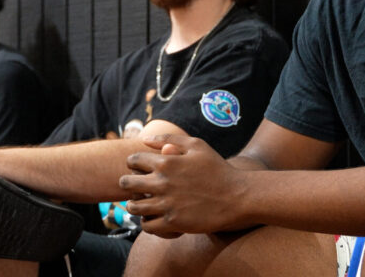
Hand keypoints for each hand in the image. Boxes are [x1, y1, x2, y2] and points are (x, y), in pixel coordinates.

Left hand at [121, 135, 242, 237]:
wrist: (237, 196)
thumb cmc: (217, 169)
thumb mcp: (197, 146)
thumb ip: (170, 138)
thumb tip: (145, 139)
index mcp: (166, 162)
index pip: (133, 161)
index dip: (133, 164)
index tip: (139, 169)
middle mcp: (162, 183)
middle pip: (127, 184)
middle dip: (128, 184)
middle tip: (136, 188)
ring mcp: (166, 204)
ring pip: (133, 207)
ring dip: (135, 205)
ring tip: (143, 204)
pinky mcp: (172, 222)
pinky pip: (147, 226)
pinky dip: (147, 222)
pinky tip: (156, 217)